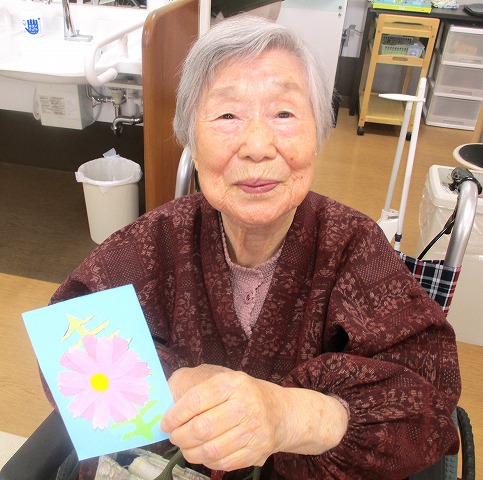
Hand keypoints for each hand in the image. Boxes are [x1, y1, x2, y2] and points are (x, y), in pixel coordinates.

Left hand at [161, 368, 347, 471]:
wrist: (281, 412)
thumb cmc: (244, 394)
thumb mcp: (225, 379)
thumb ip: (197, 386)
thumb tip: (167, 401)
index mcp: (233, 383)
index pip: (196, 400)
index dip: (175, 415)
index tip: (165, 423)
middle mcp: (245, 405)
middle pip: (202, 428)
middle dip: (180, 436)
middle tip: (174, 436)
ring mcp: (253, 430)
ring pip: (211, 449)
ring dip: (190, 451)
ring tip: (185, 446)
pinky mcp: (257, 451)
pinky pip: (223, 463)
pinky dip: (207, 461)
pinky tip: (203, 453)